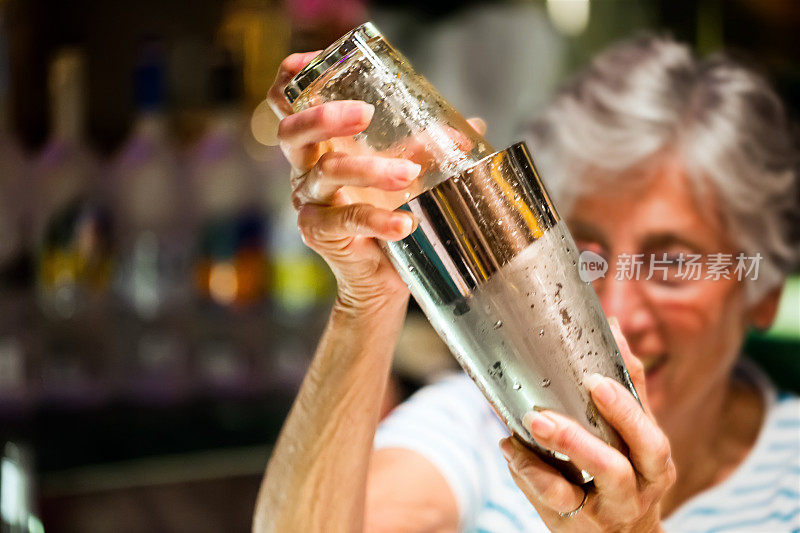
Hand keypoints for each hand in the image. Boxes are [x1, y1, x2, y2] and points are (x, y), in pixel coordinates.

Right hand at [268, 52, 485, 310]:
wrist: (385, 279)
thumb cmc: (390, 217)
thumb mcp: (409, 177)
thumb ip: (429, 150)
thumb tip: (472, 128)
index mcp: (322, 146)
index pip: (288, 105)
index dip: (292, 78)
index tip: (311, 61)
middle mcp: (307, 170)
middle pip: (292, 132)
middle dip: (325, 117)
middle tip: (365, 113)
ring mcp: (310, 203)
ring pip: (327, 172)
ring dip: (370, 169)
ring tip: (409, 176)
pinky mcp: (320, 234)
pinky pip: (346, 220)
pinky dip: (378, 219)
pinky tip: (405, 223)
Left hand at [499, 318, 675, 531]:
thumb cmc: (624, 479)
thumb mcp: (633, 440)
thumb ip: (627, 391)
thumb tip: (612, 329)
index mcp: (653, 459)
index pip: (648, 429)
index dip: (626, 404)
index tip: (595, 378)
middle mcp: (641, 485)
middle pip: (637, 454)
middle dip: (610, 420)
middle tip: (582, 390)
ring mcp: (612, 507)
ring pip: (602, 476)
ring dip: (569, 443)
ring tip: (536, 419)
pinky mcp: (578, 523)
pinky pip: (556, 498)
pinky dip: (530, 471)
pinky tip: (509, 448)